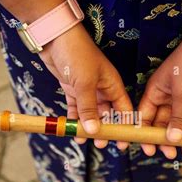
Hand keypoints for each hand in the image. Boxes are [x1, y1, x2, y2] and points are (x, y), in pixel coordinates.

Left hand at [39, 23, 132, 149]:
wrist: (55, 37)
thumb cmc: (77, 54)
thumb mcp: (85, 83)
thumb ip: (89, 108)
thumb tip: (94, 131)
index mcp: (113, 85)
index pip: (124, 109)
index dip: (126, 126)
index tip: (124, 142)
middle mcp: (102, 89)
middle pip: (107, 114)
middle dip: (105, 129)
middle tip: (101, 144)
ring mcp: (87, 90)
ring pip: (90, 114)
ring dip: (88, 127)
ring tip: (84, 140)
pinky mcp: (72, 89)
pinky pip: (76, 109)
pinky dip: (74, 120)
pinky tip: (72, 131)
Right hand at [138, 35, 181, 158]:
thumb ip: (177, 117)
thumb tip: (172, 140)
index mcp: (155, 90)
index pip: (144, 116)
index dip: (144, 133)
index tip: (148, 149)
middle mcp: (166, 95)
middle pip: (161, 122)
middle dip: (164, 139)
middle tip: (168, 154)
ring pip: (178, 122)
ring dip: (180, 137)